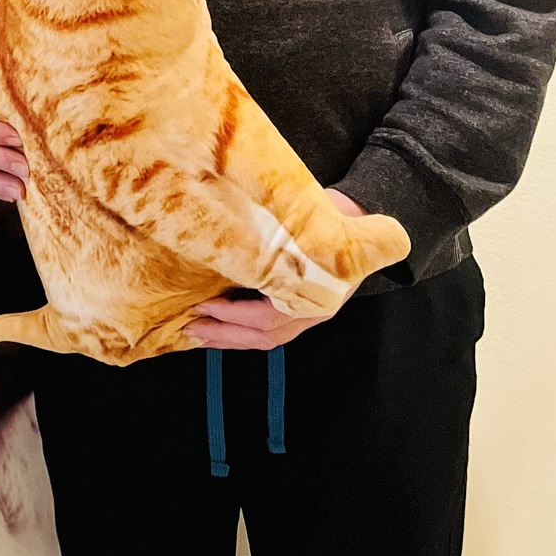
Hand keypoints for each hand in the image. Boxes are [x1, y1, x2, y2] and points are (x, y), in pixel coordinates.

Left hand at [186, 189, 366, 349]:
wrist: (365, 222)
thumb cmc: (337, 218)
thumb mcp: (316, 219)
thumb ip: (289, 228)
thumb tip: (245, 218)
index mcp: (316, 292)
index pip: (270, 317)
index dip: (235, 315)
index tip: (205, 305)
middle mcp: (312, 309)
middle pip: (265, 334)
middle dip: (225, 334)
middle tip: (190, 326)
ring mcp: (307, 312)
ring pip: (266, 337)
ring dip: (230, 337)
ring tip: (198, 332)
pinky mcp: (299, 309)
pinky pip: (268, 329)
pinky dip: (241, 331)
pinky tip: (219, 326)